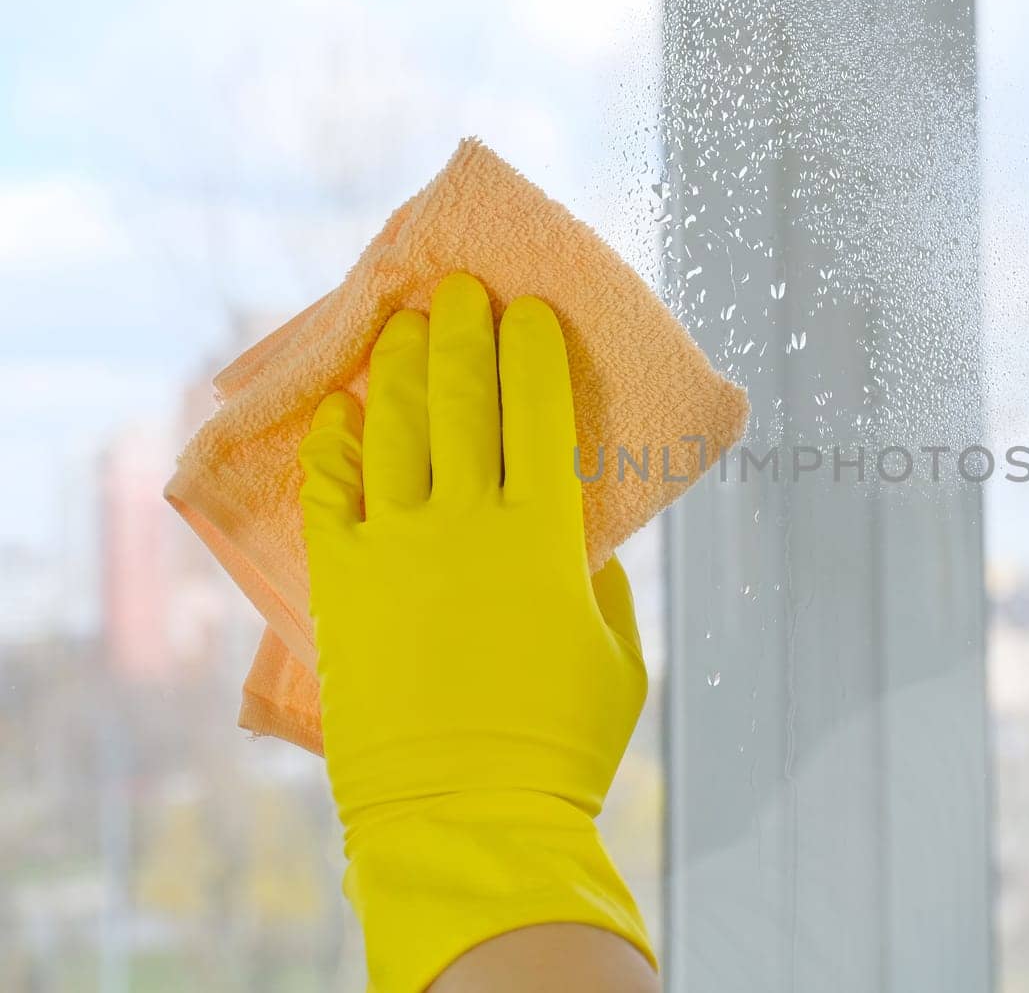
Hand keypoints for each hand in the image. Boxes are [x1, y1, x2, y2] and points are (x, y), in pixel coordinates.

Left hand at [298, 272, 652, 989]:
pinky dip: (333, 447)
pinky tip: (337, 414)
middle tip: (458, 291)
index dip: (533, 354)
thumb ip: (602, 586)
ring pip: (390, 430)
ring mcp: (397, 550)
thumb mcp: (617, 660)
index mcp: (543, 538)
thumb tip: (581, 540)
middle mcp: (466, 524)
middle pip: (460, 401)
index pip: (538, 416)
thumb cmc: (562, 746)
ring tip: (399, 327)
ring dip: (395, 368)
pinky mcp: (344, 587)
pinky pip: (332, 495)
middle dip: (461, 334)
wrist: (466, 818)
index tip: (529, 313)